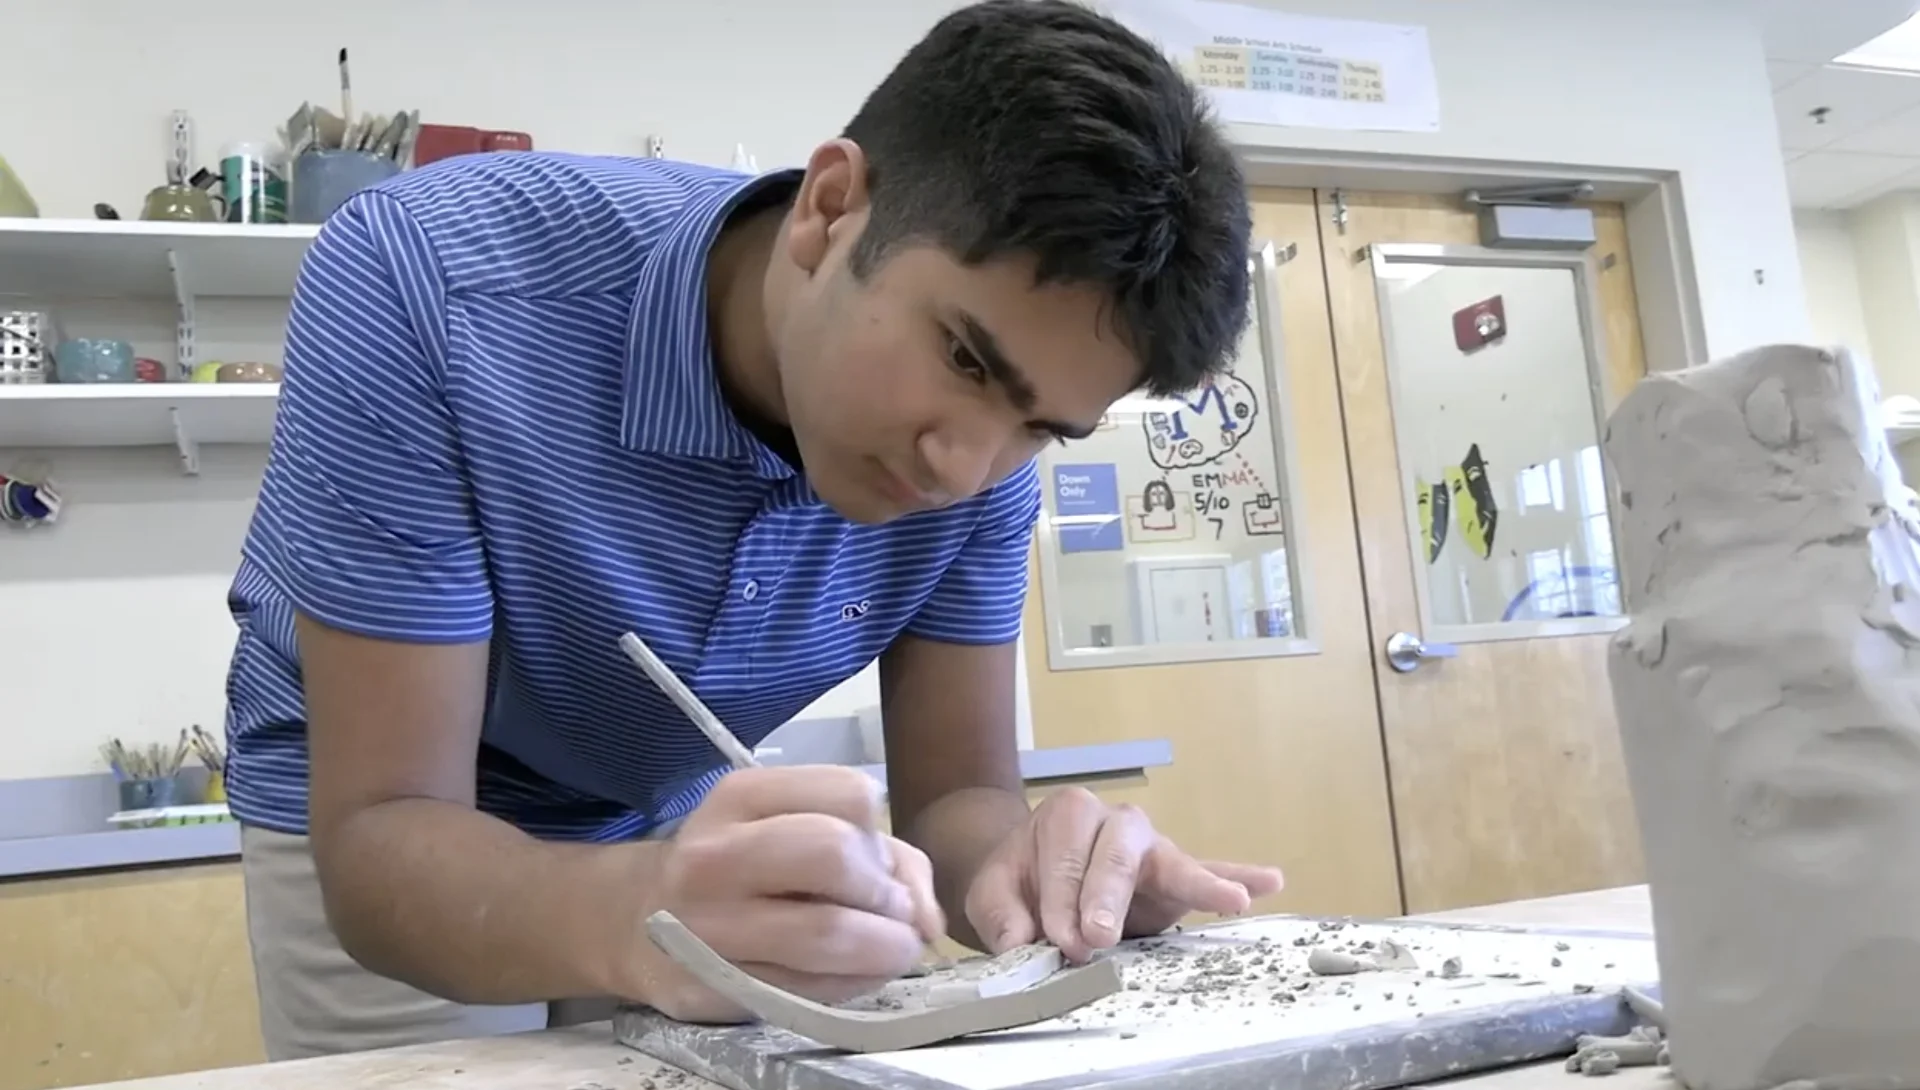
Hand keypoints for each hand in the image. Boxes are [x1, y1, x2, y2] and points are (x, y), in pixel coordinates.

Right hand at [628, 765, 945, 1022]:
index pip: (850, 795)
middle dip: (885, 891)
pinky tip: (853, 974)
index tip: (874, 860)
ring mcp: (706, 925)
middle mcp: (713, 854)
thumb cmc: (742, 868)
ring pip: (829, 933)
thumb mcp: (796, 826)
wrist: (638, 922)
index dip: (880, 834)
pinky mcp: (712, 987)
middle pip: (835, 854)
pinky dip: (855, 984)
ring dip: (885, 947)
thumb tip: (928, 919)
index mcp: (739, 796)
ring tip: (889, 948)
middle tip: (891, 912)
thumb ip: (884, 856)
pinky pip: (811, 990)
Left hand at [962, 787, 1283, 962]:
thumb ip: (1001, 914)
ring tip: (1233, 902)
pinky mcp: (1175, 876)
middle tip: (1096, 938)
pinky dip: (1238, 878)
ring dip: (1198, 884)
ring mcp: (1152, 847)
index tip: (1055, 940)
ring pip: (1171, 861)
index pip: (1066, 857)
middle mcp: (1115, 822)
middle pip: (1117, 851)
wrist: (1032, 876)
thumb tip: (1021, 944)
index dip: (1059, 901)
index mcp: (1068, 815)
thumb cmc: (1020, 882)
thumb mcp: (994, 893)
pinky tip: (1270, 882)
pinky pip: (1211, 871)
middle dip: (1106, 895)